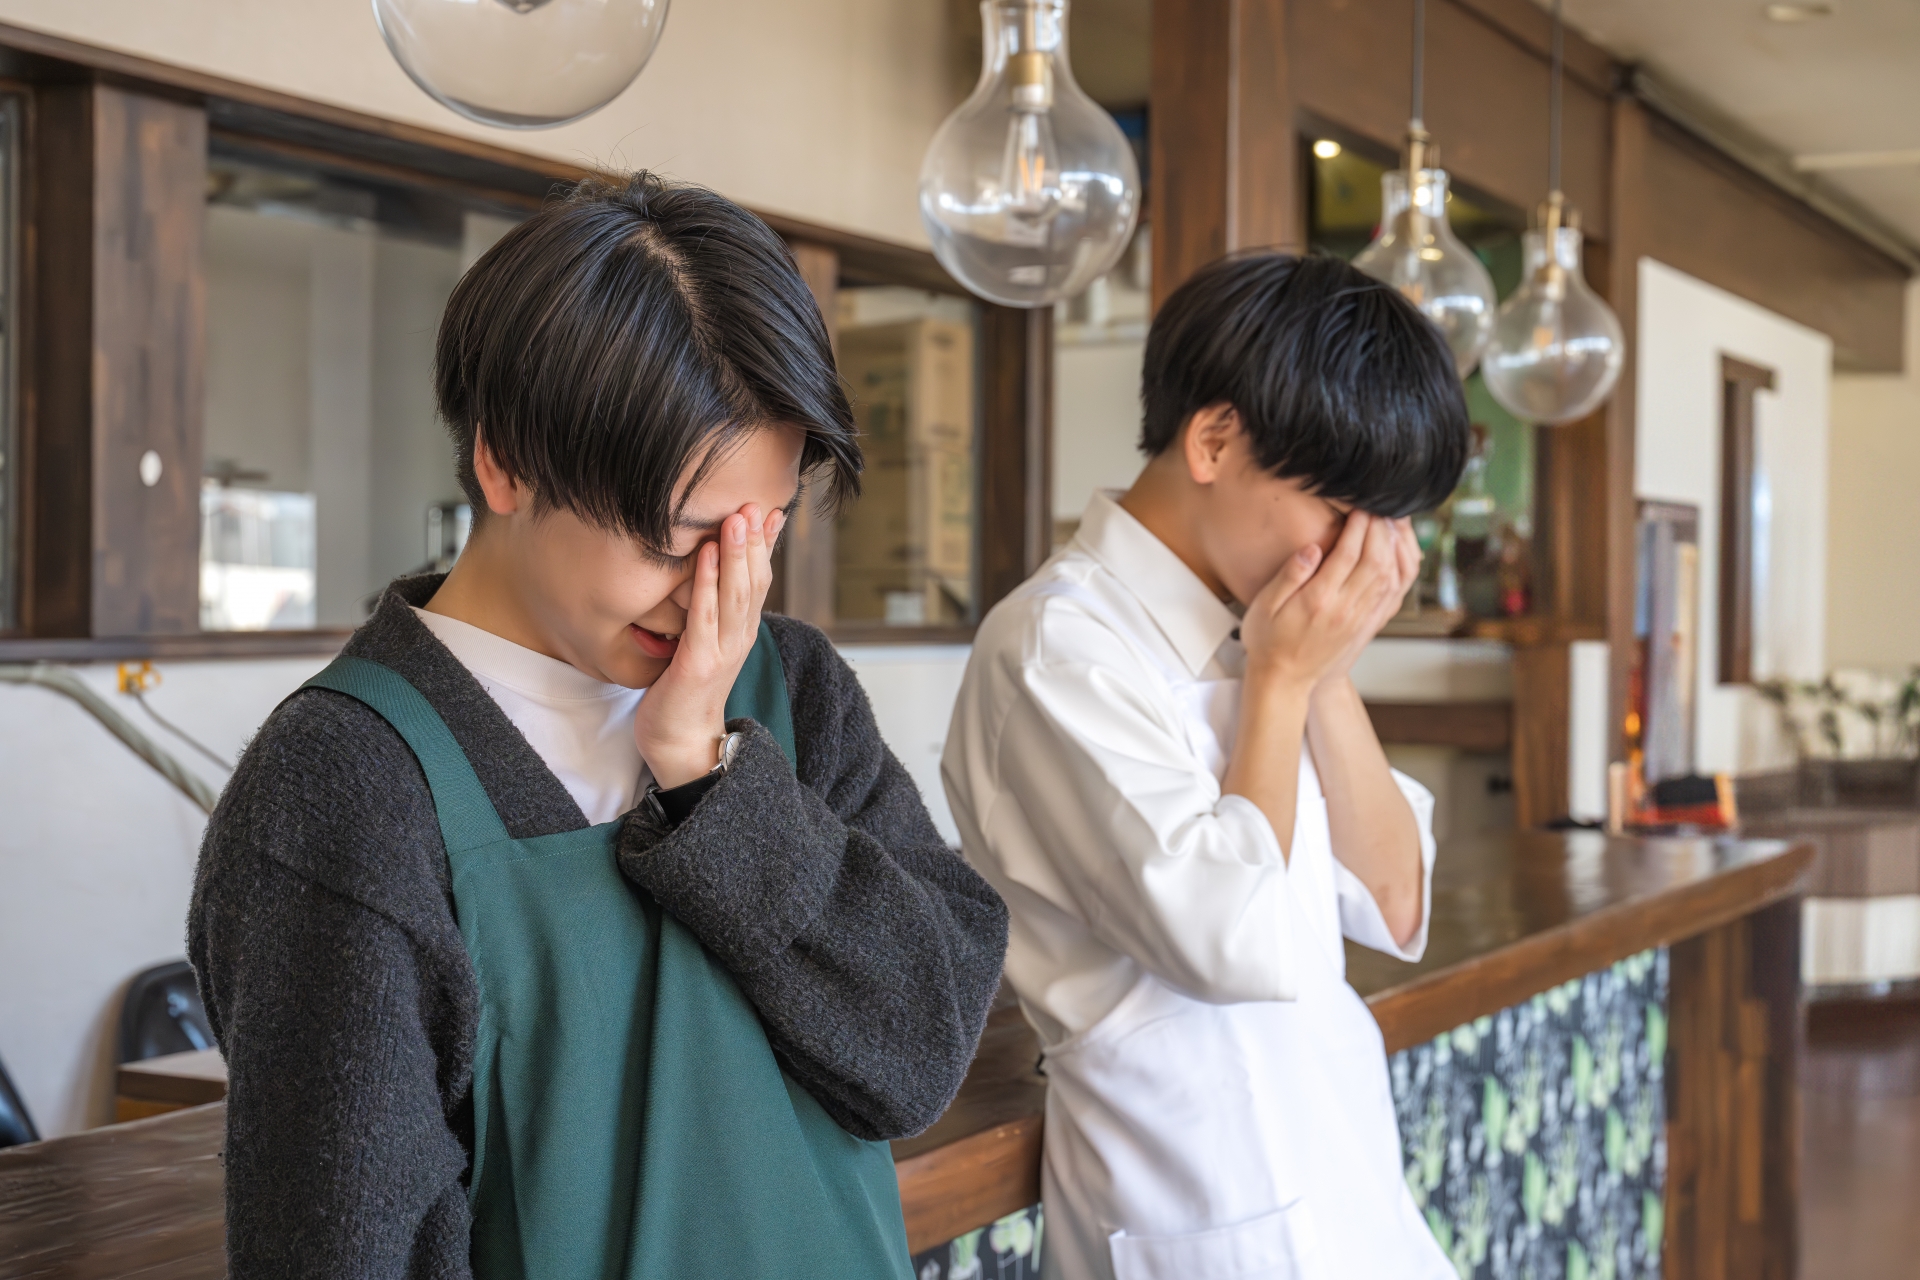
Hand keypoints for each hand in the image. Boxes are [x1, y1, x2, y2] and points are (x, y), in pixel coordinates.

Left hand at [632, 504, 785, 788]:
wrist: (681, 743)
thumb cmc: (685, 692)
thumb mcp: (705, 644)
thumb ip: (712, 613)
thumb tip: (713, 578)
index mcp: (742, 632)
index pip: (761, 581)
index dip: (768, 546)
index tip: (774, 511)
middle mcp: (740, 638)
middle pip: (754, 582)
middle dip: (756, 541)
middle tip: (756, 503)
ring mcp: (722, 651)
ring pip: (736, 594)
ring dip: (738, 554)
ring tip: (737, 518)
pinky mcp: (698, 663)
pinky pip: (705, 616)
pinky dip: (708, 584)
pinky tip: (708, 556)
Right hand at [1239, 511, 1418, 694]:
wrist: (1285, 681)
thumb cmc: (1268, 641)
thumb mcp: (1264, 606)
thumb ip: (1289, 575)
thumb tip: (1311, 549)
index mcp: (1318, 600)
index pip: (1347, 554)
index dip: (1358, 526)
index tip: (1358, 506)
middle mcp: (1345, 609)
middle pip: (1375, 560)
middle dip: (1379, 529)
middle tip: (1378, 508)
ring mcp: (1360, 619)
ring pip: (1389, 576)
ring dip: (1393, 546)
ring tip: (1389, 523)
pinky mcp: (1367, 626)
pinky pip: (1392, 594)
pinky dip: (1399, 569)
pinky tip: (1395, 553)